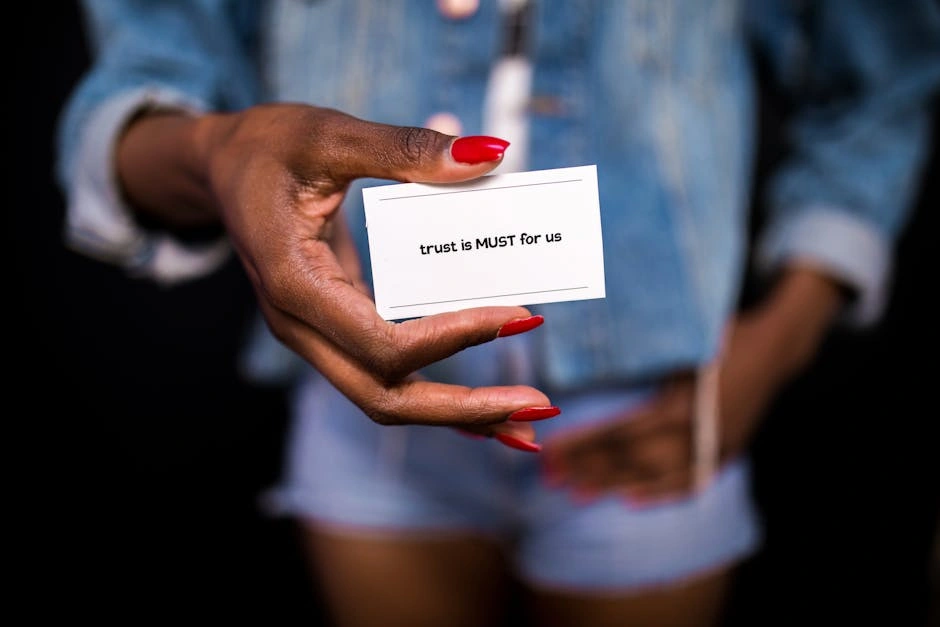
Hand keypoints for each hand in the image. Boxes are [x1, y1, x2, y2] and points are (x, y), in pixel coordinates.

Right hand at [116, 103, 553, 439]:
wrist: (221, 169)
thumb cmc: (267, 148)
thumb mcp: (329, 134)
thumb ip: (405, 149)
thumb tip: (488, 157)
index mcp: (293, 283)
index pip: (380, 344)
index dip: (452, 339)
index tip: (519, 316)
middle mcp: (301, 324)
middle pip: (384, 397)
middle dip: (463, 410)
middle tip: (538, 407)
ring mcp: (316, 334)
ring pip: (386, 397)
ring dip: (456, 415)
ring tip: (525, 419)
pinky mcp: (336, 328)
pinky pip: (387, 376)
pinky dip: (437, 395)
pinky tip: (483, 409)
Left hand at [541, 267, 845, 502]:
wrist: (775, 346)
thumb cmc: (720, 334)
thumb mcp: (679, 343)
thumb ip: (640, 359)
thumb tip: (585, 359)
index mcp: (680, 408)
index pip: (620, 434)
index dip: (584, 446)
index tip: (552, 452)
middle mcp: (697, 436)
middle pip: (632, 459)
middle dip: (589, 468)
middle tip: (551, 477)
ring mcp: (714, 448)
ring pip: (656, 475)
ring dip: (613, 485)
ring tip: (577, 493)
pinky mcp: (725, 452)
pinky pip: (690, 481)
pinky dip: (659, 493)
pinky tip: (630, 501)